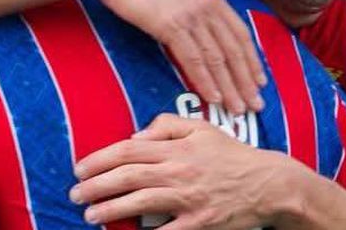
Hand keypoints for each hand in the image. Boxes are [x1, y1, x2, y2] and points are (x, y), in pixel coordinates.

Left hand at [70, 113, 292, 229]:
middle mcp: (179, 171)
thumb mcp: (201, 128)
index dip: (99, 159)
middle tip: (75, 194)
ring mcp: (189, 199)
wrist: (269, 184)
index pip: (128, 150)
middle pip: (128, 176)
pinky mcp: (200, 223)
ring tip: (90, 214)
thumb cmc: (232, 155)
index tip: (80, 168)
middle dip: (96, 186)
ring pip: (141, 202)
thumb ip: (166, 125)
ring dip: (111, 209)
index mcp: (177, 147)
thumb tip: (135, 135)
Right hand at [92, 0, 265, 112]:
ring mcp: (190, 16)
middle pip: (234, 50)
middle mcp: (207, 6)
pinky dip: (206, 81)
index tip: (259, 81)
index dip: (252, 60)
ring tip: (238, 109)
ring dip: (230, 87)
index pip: (240, 34)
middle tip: (256, 105)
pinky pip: (194, 60)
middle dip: (247, 81)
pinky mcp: (170, 26)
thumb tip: (199, 14)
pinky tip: (213, 97)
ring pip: (218, 58)